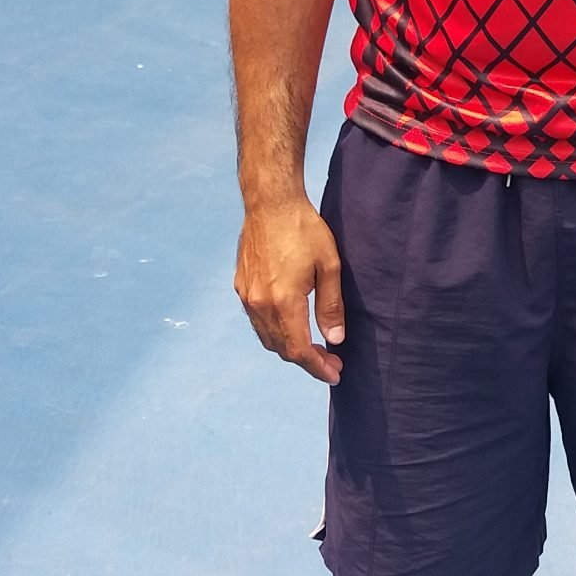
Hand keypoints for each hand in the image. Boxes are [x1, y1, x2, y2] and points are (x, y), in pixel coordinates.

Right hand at [235, 196, 344, 382]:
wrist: (270, 202)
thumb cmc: (304, 229)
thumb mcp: (329, 266)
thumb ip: (331, 306)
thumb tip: (334, 338)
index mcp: (283, 301)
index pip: (299, 350)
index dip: (317, 367)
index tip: (335, 373)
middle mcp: (260, 304)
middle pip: (282, 348)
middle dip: (307, 360)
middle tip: (331, 360)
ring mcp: (247, 295)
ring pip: (267, 337)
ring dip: (289, 347)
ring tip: (313, 347)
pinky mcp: (241, 285)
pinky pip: (256, 320)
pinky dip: (274, 331)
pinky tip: (291, 324)